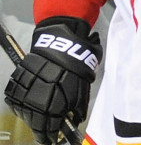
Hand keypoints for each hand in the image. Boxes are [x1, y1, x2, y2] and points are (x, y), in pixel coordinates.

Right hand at [5, 17, 101, 144]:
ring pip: (25, 115)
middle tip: (46, 134)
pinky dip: (23, 106)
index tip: (54, 139)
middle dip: (41, 131)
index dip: (52, 137)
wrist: (60, 47)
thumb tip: (74, 121)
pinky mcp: (15, 85)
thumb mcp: (82, 92)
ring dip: (32, 119)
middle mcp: (35, 105)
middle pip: (35, 126)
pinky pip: (16, 102)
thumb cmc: (74, 69)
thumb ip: (77, 110)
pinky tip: (30, 106)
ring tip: (39, 119)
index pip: (49, 131)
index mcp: (52, 109)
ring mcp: (23, 95)